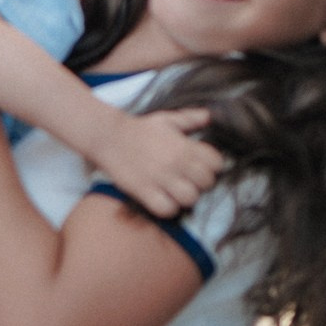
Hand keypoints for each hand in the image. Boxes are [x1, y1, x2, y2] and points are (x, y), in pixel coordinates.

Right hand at [92, 105, 222, 219]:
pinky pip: (167, 209)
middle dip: (200, 183)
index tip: (201, 167)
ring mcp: (160, 178)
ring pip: (190, 199)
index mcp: (184, 145)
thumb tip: (210, 116)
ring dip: (185, 197)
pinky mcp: (144, 191)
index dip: (212, 167)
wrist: (108, 137)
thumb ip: (191, 119)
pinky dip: (168, 207)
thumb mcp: (167, 119)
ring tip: (176, 192)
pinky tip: (163, 199)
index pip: (216, 163)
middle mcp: (176, 162)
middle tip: (188, 180)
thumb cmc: (140, 129)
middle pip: (206, 183)